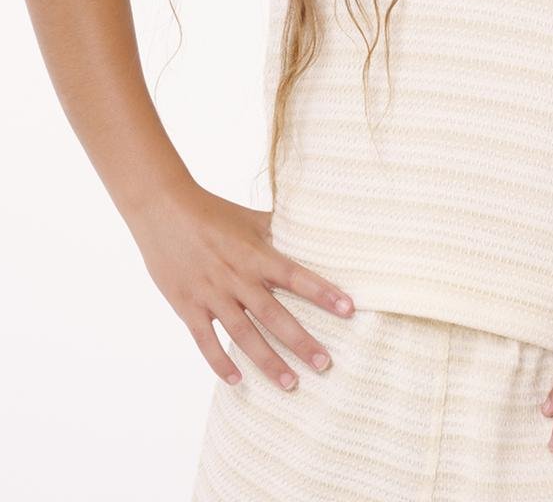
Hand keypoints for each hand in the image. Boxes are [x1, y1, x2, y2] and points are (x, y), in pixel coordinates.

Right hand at [127, 180, 355, 390]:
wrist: (163, 210)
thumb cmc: (212, 212)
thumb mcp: (250, 218)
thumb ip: (279, 229)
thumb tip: (309, 231)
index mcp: (256, 254)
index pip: (296, 276)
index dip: (323, 293)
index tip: (349, 309)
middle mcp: (238, 277)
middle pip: (274, 315)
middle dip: (301, 342)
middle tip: (325, 364)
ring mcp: (212, 294)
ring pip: (244, 335)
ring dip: (268, 361)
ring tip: (290, 383)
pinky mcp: (187, 306)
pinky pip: (205, 340)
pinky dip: (220, 362)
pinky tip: (237, 380)